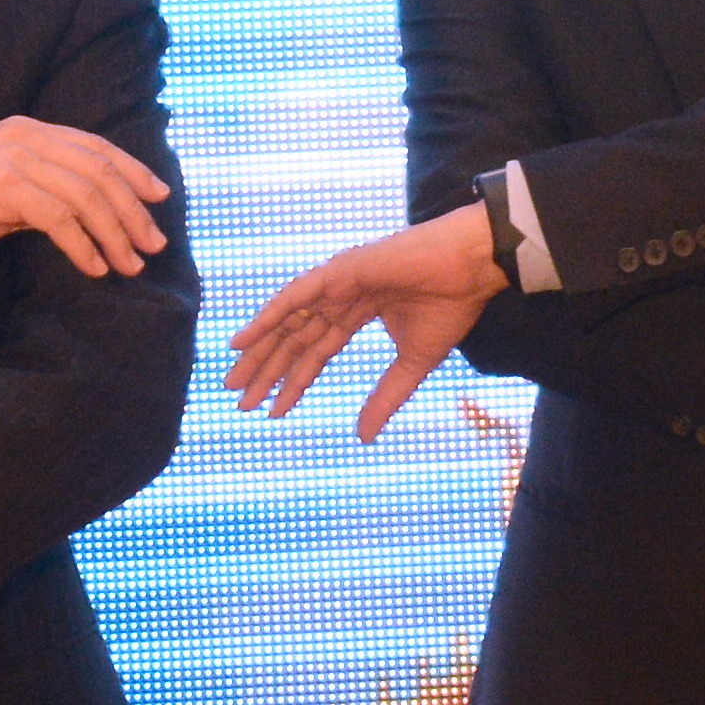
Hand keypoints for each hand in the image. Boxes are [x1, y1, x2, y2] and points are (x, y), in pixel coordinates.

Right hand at [0, 115, 169, 281]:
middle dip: (134, 210)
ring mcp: (13, 158)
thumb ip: (43, 195)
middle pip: (100, 169)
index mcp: (29, 130)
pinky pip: (58, 218)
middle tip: (155, 245)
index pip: (96, 146)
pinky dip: (83, 245)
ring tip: (130, 265)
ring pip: (86, 194)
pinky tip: (94, 267)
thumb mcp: (2, 192)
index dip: (134, 171)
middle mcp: (26, 136)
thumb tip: (87, 217)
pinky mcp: (0, 186)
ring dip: (115, 234)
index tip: (160, 199)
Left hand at [225, 205, 503, 438]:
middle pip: (294, 337)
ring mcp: (337, 280)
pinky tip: (242, 340)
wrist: (472, 266)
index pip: (316, 351)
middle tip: (237, 400)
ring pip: (288, 320)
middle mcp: (340, 295)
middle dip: (266, 369)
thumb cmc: (451, 303)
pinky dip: (267, 316)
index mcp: (357, 311)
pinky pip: (295, 296)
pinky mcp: (339, 270)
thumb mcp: (414, 363)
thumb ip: (385, 397)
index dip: (293, 382)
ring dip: (258, 349)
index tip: (270, 412)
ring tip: (232, 378)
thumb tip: (362, 438)